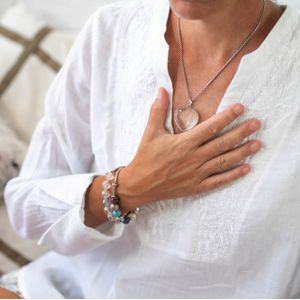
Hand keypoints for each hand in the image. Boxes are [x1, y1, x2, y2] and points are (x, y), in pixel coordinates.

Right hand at [118, 87, 261, 208]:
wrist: (140, 185)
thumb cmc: (145, 157)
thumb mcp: (150, 132)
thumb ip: (158, 110)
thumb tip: (161, 89)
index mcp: (184, 142)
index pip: (211, 127)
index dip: (227, 116)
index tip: (241, 108)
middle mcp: (194, 157)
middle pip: (223, 143)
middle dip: (241, 132)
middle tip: (257, 124)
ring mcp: (197, 173)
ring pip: (224, 161)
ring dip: (242, 152)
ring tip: (257, 144)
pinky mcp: (197, 186)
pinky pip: (219, 181)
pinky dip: (233, 175)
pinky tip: (246, 168)